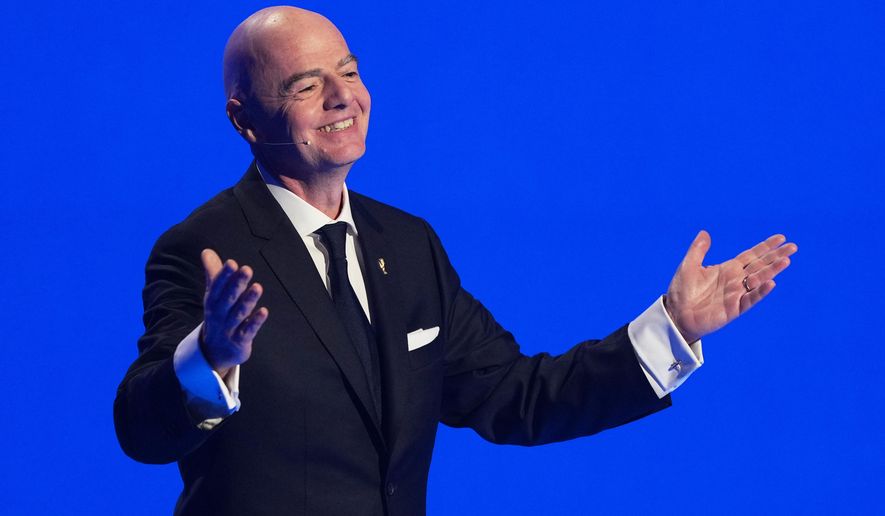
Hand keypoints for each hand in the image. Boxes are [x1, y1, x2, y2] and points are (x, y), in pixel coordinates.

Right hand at [199, 249, 268, 377]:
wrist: (214, 352)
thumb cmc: (218, 316)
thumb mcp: (214, 296)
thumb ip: (214, 273)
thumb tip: (206, 251)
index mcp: (213, 301)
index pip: (217, 286)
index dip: (224, 275)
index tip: (232, 263)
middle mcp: (219, 314)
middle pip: (228, 298)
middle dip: (236, 284)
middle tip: (247, 269)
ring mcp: (229, 328)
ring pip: (238, 314)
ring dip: (248, 301)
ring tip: (258, 287)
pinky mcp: (240, 341)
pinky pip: (248, 331)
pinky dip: (255, 322)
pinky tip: (264, 312)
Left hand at [665, 231, 796, 342]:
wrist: (676, 315)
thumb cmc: (681, 291)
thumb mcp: (689, 266)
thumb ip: (698, 250)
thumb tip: (705, 232)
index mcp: (727, 269)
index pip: (751, 255)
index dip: (765, 247)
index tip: (781, 238)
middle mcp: (735, 280)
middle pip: (760, 266)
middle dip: (776, 256)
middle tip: (793, 247)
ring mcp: (736, 295)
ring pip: (759, 280)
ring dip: (772, 271)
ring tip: (786, 261)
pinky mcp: (734, 309)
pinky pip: (750, 299)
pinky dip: (760, 292)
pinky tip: (770, 283)